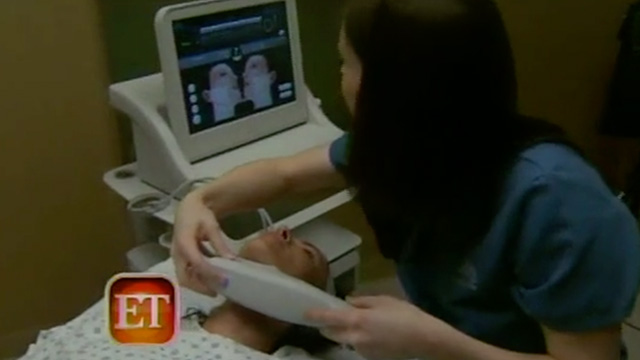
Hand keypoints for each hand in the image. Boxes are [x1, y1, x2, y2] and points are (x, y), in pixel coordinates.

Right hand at [171, 191, 234, 295]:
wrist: (188, 207)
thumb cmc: (199, 214)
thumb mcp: (211, 226)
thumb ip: (219, 244)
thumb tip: (231, 260)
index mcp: (183, 242)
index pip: (196, 262)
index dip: (210, 273)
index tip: (224, 280)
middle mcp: (177, 252)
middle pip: (184, 277)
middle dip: (200, 287)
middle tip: (217, 292)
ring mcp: (177, 257)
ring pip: (185, 277)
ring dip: (199, 285)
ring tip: (217, 288)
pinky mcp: (181, 259)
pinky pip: (188, 273)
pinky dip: (199, 278)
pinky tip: (213, 279)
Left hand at [306, 295, 453, 359]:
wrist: (425, 340)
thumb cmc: (405, 315)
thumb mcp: (384, 300)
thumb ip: (362, 301)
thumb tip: (347, 301)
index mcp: (356, 320)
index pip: (327, 318)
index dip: (314, 315)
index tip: (304, 312)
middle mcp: (355, 338)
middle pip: (331, 333)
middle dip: (327, 326)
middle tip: (332, 316)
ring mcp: (362, 350)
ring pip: (344, 340)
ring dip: (344, 333)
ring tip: (359, 324)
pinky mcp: (370, 358)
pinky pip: (357, 347)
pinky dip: (358, 340)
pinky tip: (373, 334)